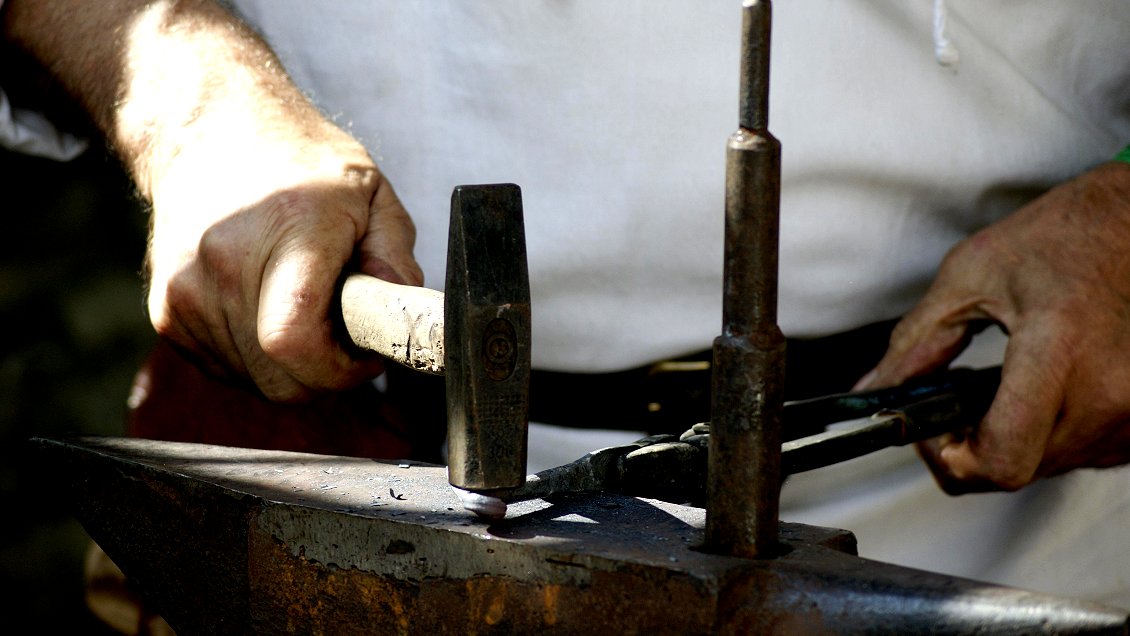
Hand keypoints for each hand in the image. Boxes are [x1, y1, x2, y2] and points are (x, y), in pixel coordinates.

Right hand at [5, 0, 422, 401]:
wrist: (208, 129)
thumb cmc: (300, 160)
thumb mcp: (372, 193)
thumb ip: (396, 260)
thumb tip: (400, 317)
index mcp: (286, 230)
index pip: (295, 343)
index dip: (340, 369)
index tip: (364, 352)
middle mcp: (224, 264)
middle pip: (281, 380)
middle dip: (325, 374)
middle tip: (344, 332)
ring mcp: (185, 293)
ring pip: (256, 382)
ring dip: (292, 366)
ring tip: (306, 307)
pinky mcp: (167, 313)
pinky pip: (227, 368)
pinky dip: (258, 357)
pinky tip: (268, 307)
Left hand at [857, 161, 1129, 492]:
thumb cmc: (1063, 236)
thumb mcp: (970, 274)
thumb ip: (916, 343)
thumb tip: (876, 389)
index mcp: (1059, 350)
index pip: (1002, 458)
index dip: (950, 458)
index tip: (932, 431)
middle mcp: (1108, 392)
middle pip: (1018, 470)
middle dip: (973, 445)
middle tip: (956, 405)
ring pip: (1050, 467)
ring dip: (1014, 439)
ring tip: (1007, 384)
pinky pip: (1084, 454)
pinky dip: (1052, 433)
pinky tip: (1043, 388)